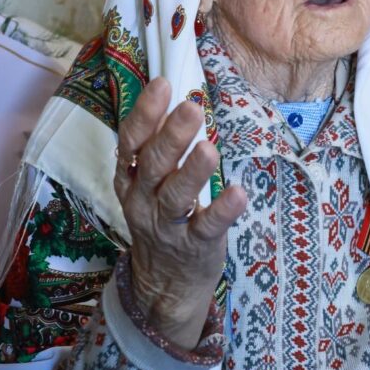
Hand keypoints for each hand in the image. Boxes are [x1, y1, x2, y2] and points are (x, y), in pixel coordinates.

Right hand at [114, 77, 246, 348]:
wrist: (164, 284)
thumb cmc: (162, 217)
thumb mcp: (148, 183)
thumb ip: (157, 144)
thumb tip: (172, 94)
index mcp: (131, 179)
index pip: (132, 142)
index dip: (144, 114)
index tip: (162, 84)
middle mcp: (144, 200)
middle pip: (154, 165)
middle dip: (172, 136)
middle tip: (191, 108)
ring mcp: (168, 226)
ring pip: (176, 196)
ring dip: (193, 172)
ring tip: (209, 149)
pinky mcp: (196, 246)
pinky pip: (208, 227)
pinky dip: (223, 210)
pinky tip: (238, 192)